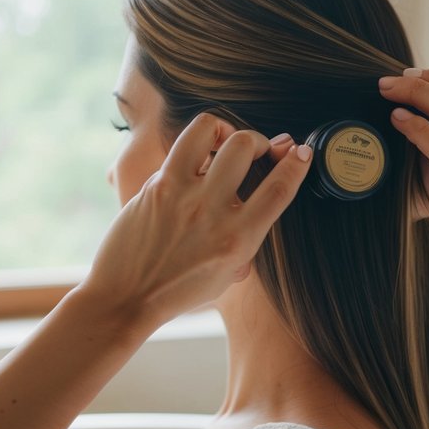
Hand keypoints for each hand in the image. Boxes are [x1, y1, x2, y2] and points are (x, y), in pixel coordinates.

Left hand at [79, 113, 312, 330]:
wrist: (126, 299)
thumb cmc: (178, 292)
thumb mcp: (228, 275)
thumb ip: (246, 240)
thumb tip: (258, 203)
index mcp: (239, 240)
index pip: (280, 190)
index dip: (297, 164)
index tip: (303, 152)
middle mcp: (213, 213)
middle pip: (245, 146)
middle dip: (257, 139)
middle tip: (255, 149)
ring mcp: (182, 196)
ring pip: (210, 130)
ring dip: (224, 129)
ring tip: (224, 142)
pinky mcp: (156, 186)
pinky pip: (182, 145)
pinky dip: (196, 144)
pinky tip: (195, 159)